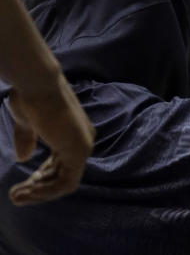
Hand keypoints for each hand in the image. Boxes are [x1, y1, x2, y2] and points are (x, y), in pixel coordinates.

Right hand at [7, 74, 93, 204]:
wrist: (37, 85)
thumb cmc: (31, 97)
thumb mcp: (26, 122)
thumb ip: (27, 138)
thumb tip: (23, 157)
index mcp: (72, 132)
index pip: (60, 165)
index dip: (41, 179)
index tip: (21, 187)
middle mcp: (82, 140)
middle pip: (61, 176)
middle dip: (37, 189)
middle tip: (15, 196)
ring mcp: (82, 146)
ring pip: (63, 184)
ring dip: (39, 194)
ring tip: (15, 196)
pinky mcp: (78, 152)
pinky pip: (65, 184)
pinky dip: (45, 192)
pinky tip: (26, 192)